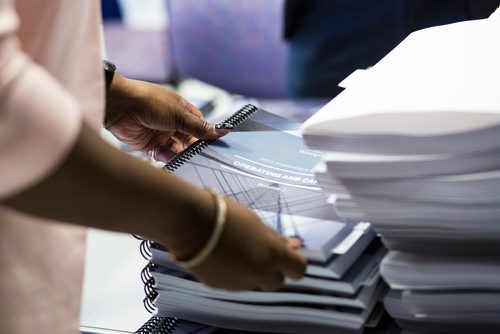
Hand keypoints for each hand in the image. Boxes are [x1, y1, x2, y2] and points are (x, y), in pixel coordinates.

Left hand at [104, 74, 227, 161]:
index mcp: (180, 109)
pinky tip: (173, 160)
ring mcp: (160, 133)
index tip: (216, 145)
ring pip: (177, 148)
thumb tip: (223, 131)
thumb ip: (199, 127)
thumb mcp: (178, 114)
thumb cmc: (149, 102)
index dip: (206, 134)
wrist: (118, 106)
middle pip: (188, 139)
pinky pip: (163, 154)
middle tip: (204, 158)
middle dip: (195, 147)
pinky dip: (168, 158)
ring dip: (182, 154)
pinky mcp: (148, 144)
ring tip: (188, 160)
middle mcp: (171, 121)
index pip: (198, 124)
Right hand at [180, 197, 307, 290]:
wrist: (189, 222)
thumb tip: (292, 247)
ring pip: (254, 282)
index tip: (287, 253)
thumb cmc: (225, 215)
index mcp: (271, 255)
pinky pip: (234, 282)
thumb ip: (274, 239)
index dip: (295, 262)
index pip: (298, 270)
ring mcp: (238, 283)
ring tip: (236, 247)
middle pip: (277, 282)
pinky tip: (222, 254)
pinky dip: (233, 272)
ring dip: (252, 270)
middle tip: (262, 252)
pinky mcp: (220, 286)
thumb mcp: (256, 222)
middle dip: (272, 269)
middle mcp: (257, 274)